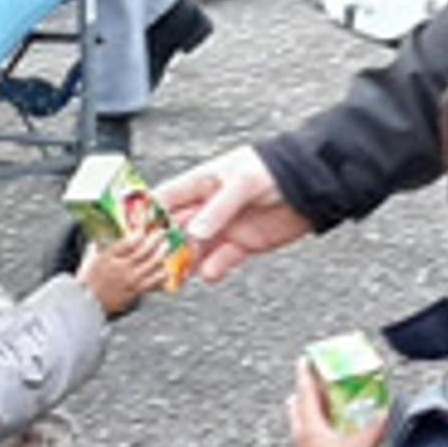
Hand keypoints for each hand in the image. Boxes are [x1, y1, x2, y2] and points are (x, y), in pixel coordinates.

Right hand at [81, 233, 165, 316]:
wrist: (87, 305)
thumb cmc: (87, 284)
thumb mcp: (90, 261)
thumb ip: (96, 248)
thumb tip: (98, 240)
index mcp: (109, 257)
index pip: (129, 241)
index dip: (140, 233)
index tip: (144, 229)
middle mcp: (121, 267)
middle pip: (145, 251)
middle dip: (156, 240)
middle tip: (162, 235)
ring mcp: (130, 280)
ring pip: (153, 265)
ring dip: (161, 256)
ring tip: (165, 251)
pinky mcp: (135, 292)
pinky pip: (154, 282)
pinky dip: (161, 276)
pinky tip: (164, 272)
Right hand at [161, 146, 314, 283]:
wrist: (314, 185)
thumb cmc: (276, 170)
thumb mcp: (244, 183)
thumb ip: (219, 208)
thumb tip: (193, 232)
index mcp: (202, 184)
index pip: (165, 199)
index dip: (147, 215)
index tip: (133, 233)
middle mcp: (208, 208)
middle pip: (175, 230)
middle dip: (162, 247)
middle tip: (153, 263)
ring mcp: (224, 227)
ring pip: (194, 250)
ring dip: (184, 264)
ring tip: (175, 276)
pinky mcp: (241, 245)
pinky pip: (220, 263)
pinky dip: (213, 271)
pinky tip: (212, 273)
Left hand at [288, 361, 387, 446]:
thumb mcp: (362, 445)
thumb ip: (377, 426)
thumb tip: (390, 410)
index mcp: (310, 425)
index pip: (305, 392)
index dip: (306, 374)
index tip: (305, 358)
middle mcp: (301, 435)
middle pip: (298, 406)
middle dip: (304, 392)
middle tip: (313, 382)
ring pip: (299, 422)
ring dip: (306, 411)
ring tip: (318, 405)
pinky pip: (305, 437)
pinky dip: (312, 428)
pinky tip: (325, 432)